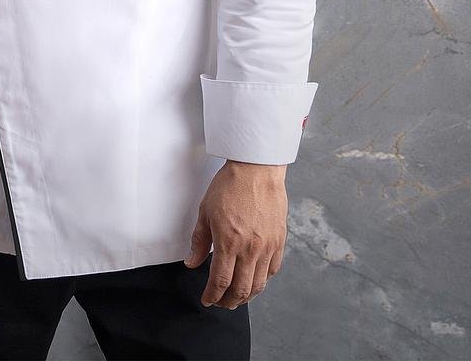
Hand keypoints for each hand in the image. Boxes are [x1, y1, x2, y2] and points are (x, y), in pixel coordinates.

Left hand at [185, 160, 287, 308]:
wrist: (257, 169)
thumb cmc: (230, 185)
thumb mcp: (205, 211)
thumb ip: (199, 241)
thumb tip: (192, 262)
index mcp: (229, 242)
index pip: (220, 281)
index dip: (212, 295)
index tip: (207, 299)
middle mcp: (250, 249)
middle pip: (241, 290)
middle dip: (228, 302)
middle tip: (220, 302)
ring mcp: (267, 246)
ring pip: (258, 284)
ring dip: (246, 296)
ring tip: (237, 296)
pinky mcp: (279, 241)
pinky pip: (273, 270)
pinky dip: (263, 280)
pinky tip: (254, 278)